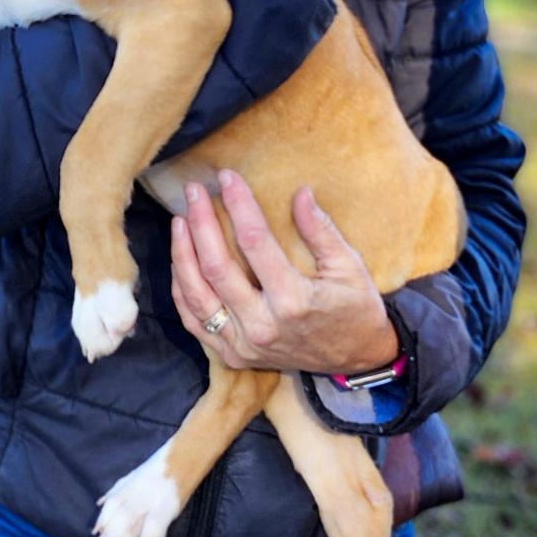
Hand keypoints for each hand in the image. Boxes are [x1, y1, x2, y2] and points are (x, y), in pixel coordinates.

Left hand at [170, 170, 400, 374]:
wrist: (356, 358)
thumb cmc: (356, 307)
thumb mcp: (349, 266)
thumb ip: (321, 230)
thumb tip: (300, 193)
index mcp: (294, 301)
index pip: (255, 242)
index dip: (238, 205)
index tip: (227, 178)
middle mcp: (263, 326)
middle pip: (216, 267)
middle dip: (200, 223)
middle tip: (192, 191)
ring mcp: (245, 345)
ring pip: (196, 296)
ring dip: (182, 254)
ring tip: (179, 221)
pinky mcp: (234, 355)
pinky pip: (195, 322)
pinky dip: (182, 290)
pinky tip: (181, 262)